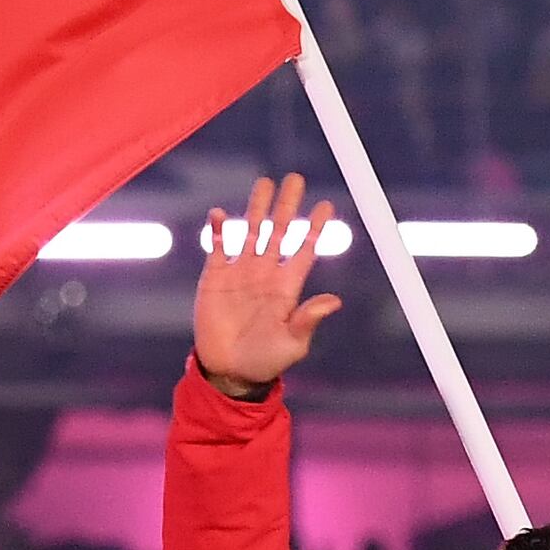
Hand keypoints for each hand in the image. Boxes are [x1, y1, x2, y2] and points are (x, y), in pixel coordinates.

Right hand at [191, 174, 341, 398]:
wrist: (228, 370)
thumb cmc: (266, 361)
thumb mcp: (292, 343)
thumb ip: (308, 320)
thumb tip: (334, 301)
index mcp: (287, 286)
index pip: (304, 249)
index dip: (315, 227)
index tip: (326, 205)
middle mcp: (266, 272)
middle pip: (279, 231)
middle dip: (287, 206)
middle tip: (295, 179)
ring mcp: (240, 272)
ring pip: (250, 231)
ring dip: (257, 208)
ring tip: (265, 183)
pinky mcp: (215, 277)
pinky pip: (217, 247)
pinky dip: (218, 229)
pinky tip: (220, 213)